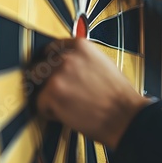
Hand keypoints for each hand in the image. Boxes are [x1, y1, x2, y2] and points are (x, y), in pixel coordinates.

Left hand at [34, 39, 150, 148]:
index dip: (51, 60)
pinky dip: (49, 111)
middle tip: (57, 90)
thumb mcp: (104, 64)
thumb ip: (83, 60)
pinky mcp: (51, 95)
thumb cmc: (119, 95)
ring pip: (37, 83)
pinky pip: (39, 103)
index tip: (50, 67)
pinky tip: (67, 113)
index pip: (54, 47)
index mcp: (82, 46)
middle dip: (46, 77)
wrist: (124, 115)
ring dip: (46, 92)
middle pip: (41, 64)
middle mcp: (67, 57)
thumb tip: (70, 64)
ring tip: (64, 102)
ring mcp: (57, 75)